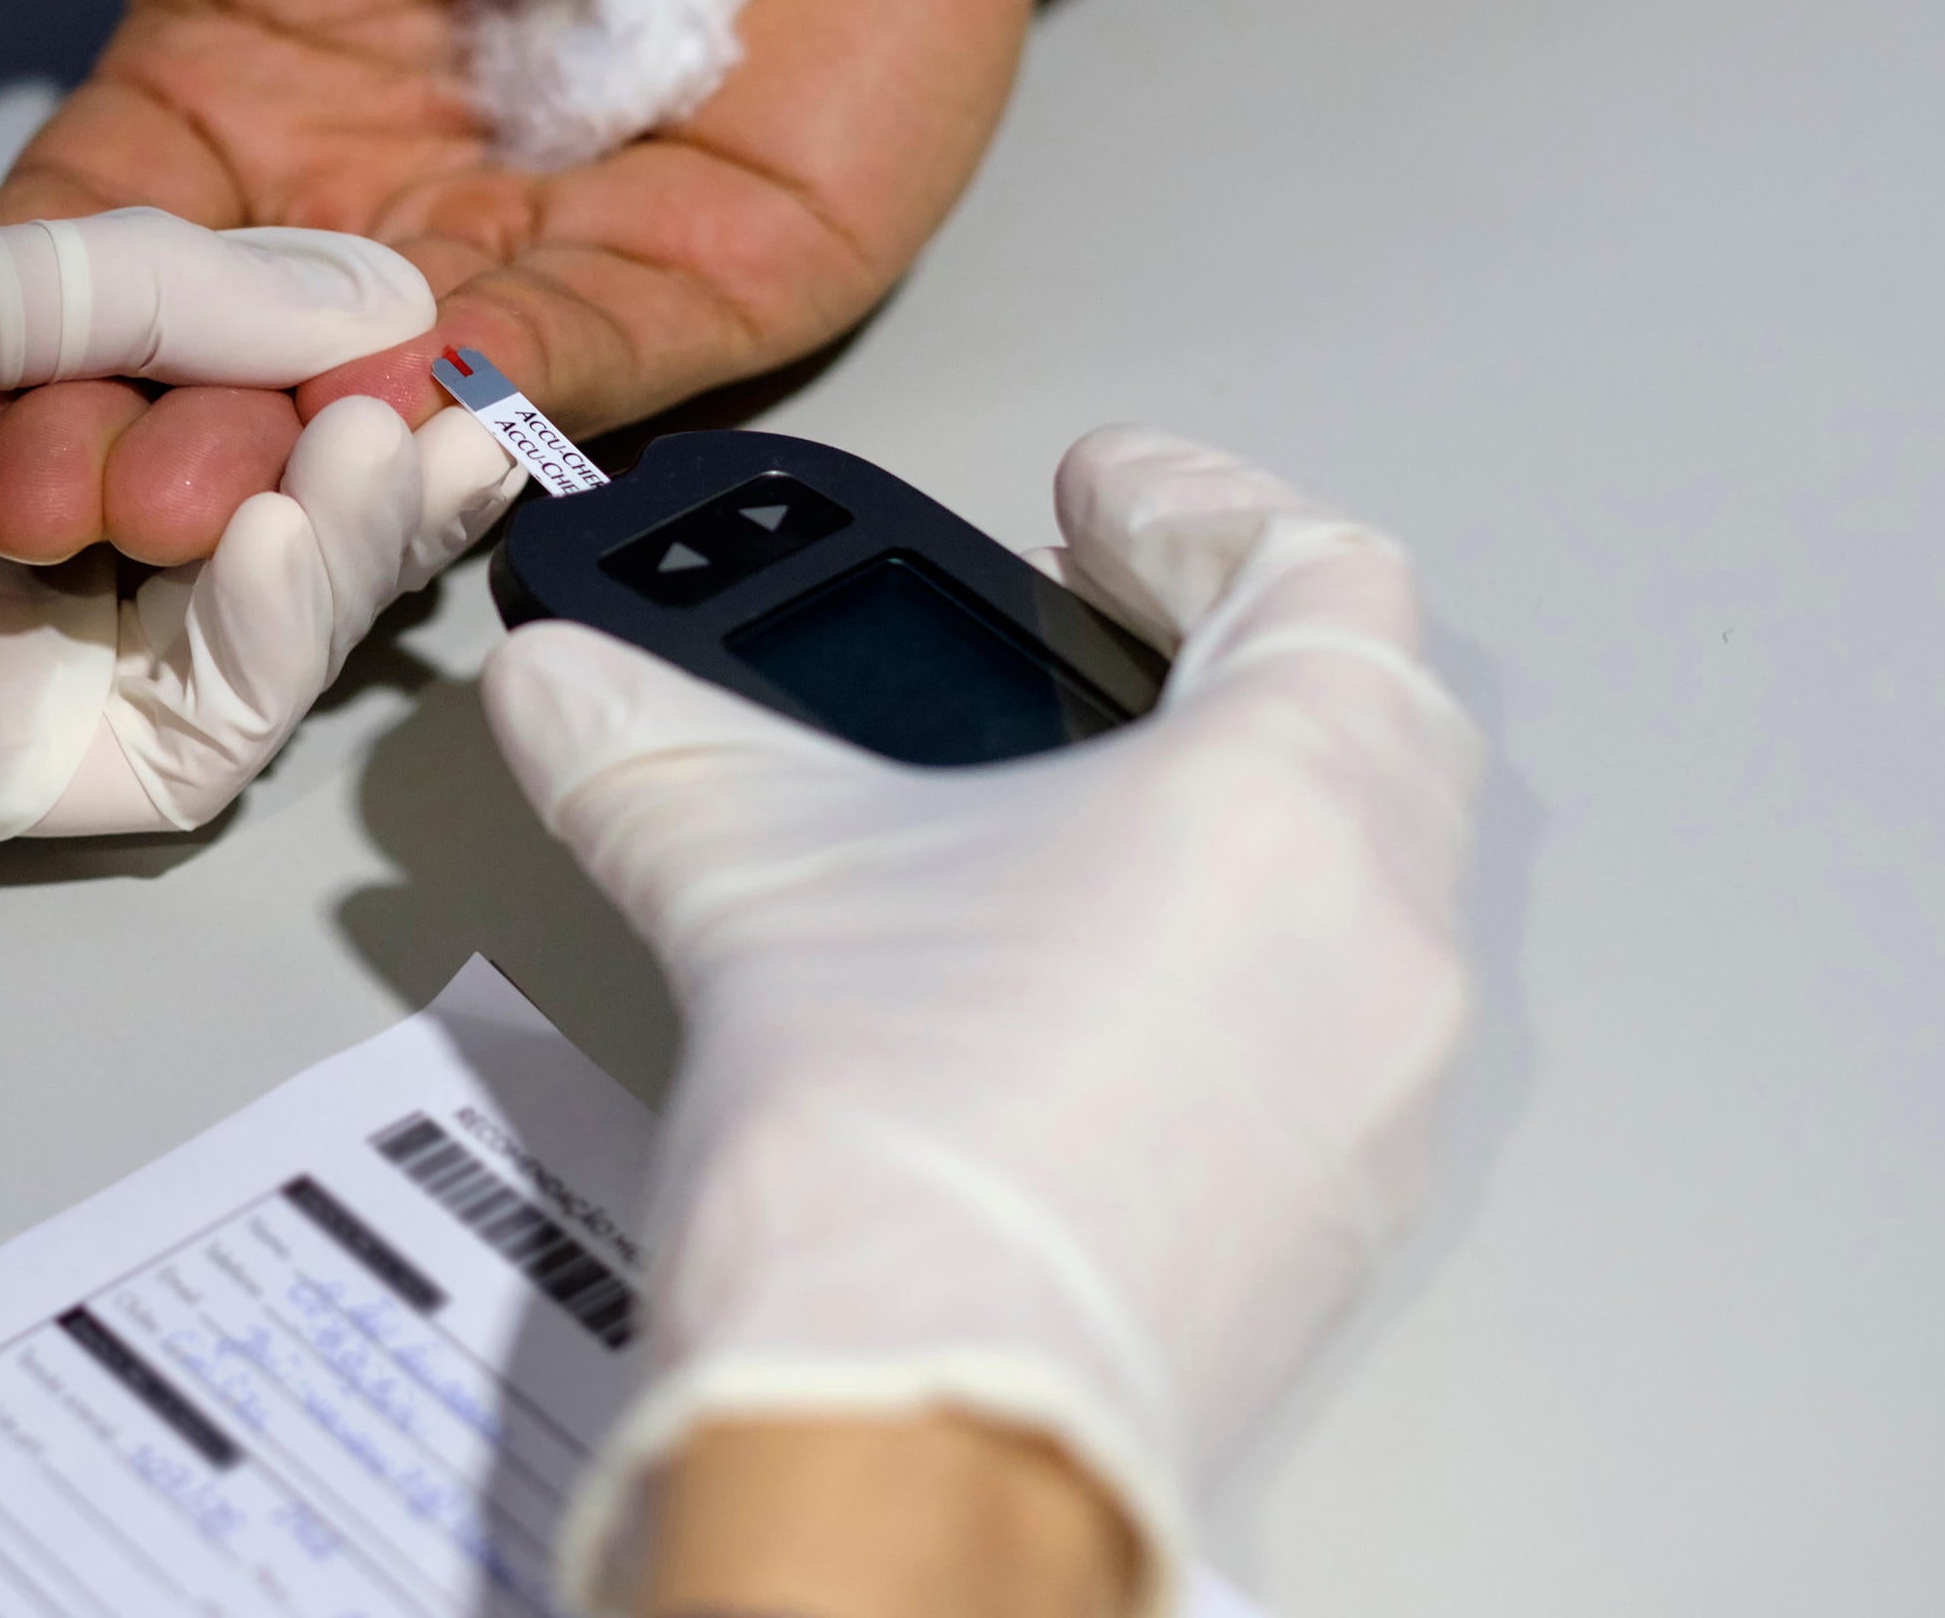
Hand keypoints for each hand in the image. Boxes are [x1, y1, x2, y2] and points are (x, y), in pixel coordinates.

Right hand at [0, 0, 1060, 564]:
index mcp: (221, 96)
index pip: (76, 249)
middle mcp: (351, 213)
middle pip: (202, 369)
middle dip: (115, 440)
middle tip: (38, 498)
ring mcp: (517, 266)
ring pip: (369, 410)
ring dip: (277, 463)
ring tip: (188, 499)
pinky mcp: (684, 289)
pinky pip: (565, 373)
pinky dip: (481, 408)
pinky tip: (398, 424)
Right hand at [482, 428, 1482, 1611]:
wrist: (922, 1440)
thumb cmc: (897, 1176)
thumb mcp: (747, 882)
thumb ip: (651, 745)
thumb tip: (565, 687)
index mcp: (1285, 809)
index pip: (1318, 572)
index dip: (1197, 505)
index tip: (1100, 503)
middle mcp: (1377, 944)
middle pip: (1376, 713)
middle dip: (1238, 649)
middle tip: (1115, 628)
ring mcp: (1379, 1099)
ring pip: (1373, 879)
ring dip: (1258, 808)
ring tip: (1103, 801)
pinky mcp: (1338, 1221)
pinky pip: (1335, 1026)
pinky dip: (1247, 955)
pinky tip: (1101, 984)